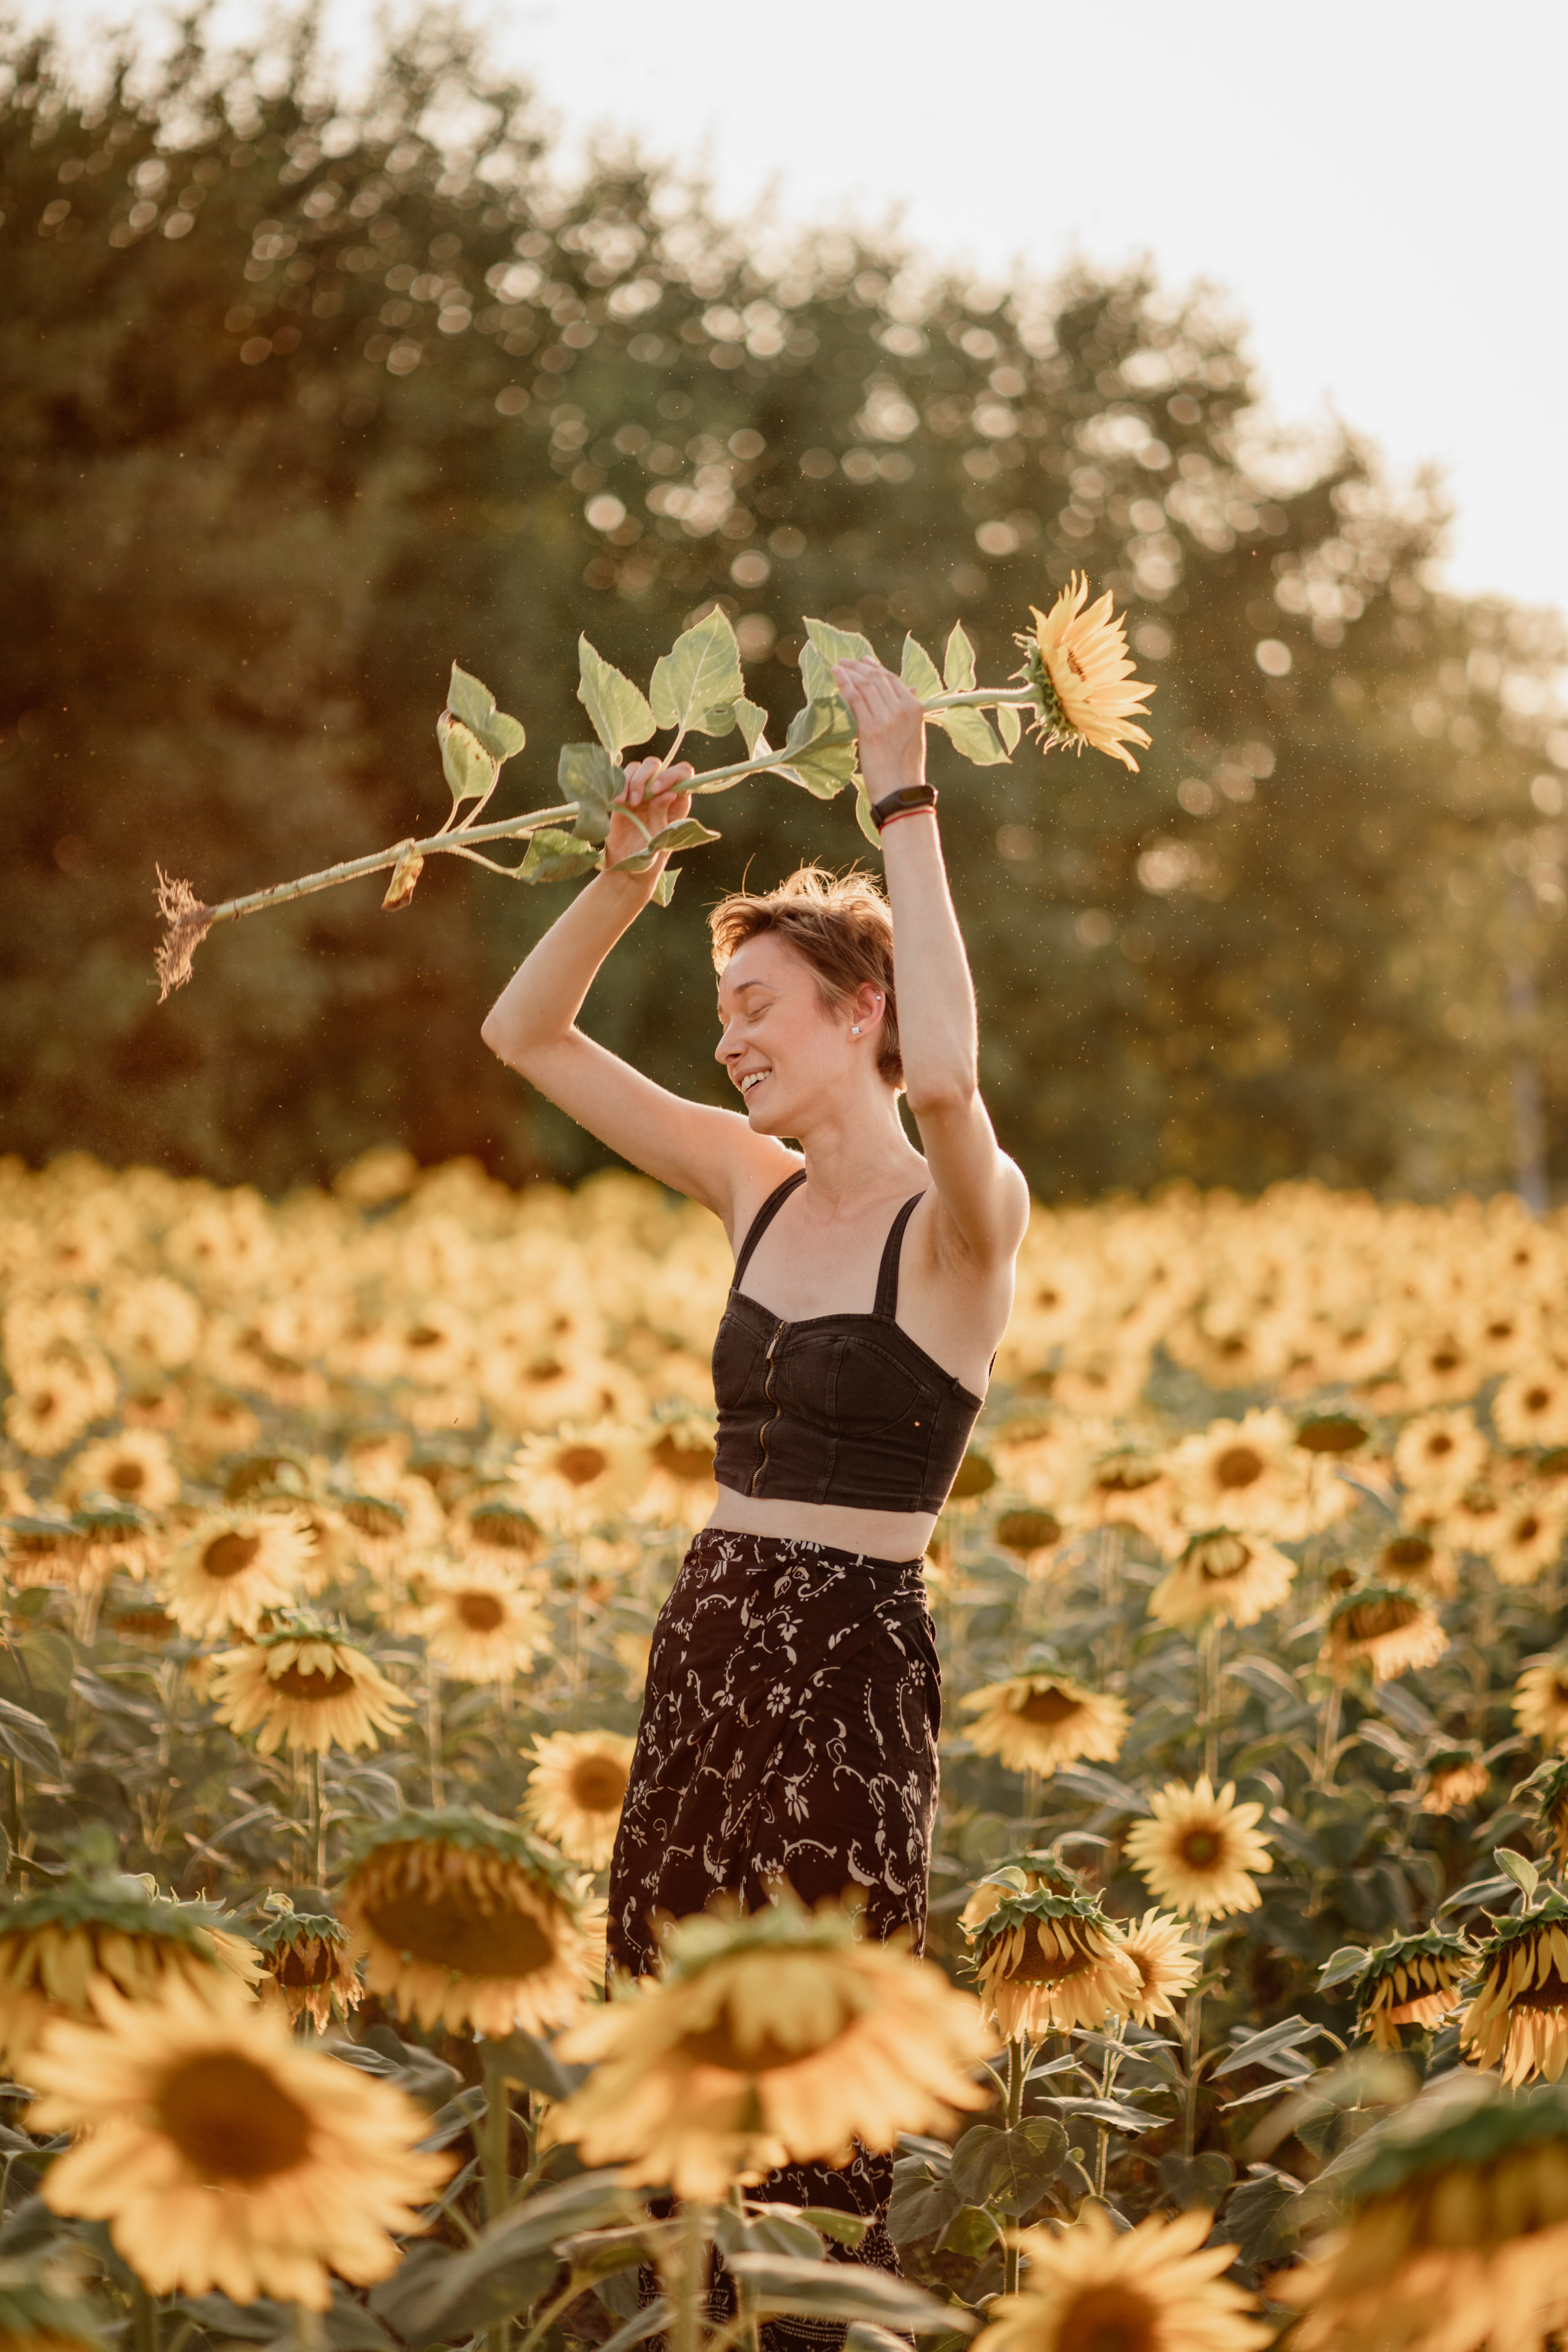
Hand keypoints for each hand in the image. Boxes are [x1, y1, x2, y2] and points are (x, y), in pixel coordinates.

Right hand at [604, 755, 693, 877]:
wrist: (626, 869)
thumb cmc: (650, 859)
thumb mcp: (659, 840)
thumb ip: (662, 815)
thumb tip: (668, 794)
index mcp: (677, 802)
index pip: (683, 774)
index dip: (671, 775)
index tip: (656, 790)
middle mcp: (660, 793)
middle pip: (656, 765)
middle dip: (646, 777)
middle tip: (637, 800)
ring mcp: (641, 793)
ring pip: (638, 768)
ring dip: (631, 781)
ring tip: (626, 803)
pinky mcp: (623, 795)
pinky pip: (621, 778)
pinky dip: (618, 784)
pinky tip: (617, 801)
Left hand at [833, 657, 925, 799]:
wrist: (900, 791)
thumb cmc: (904, 767)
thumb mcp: (914, 734)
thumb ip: (909, 711)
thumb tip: (911, 689)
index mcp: (916, 708)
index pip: (893, 680)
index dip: (876, 667)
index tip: (863, 661)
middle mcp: (903, 709)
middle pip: (878, 679)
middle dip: (860, 667)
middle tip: (846, 661)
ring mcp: (887, 718)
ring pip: (866, 685)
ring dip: (850, 672)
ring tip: (838, 666)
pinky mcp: (871, 729)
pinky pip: (855, 698)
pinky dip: (844, 683)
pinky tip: (836, 675)